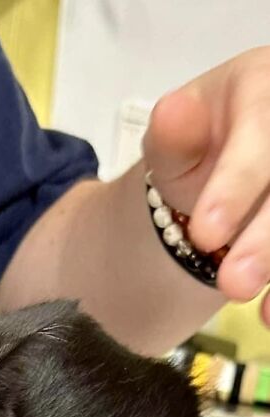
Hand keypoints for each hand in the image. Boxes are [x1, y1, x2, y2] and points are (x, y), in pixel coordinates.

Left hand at [143, 47, 269, 325]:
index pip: (262, 133)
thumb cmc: (199, 144)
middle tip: (232, 285)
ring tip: (262, 315)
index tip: (206, 234)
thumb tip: (172, 113)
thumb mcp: (174, 140)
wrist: (222, 168)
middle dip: (268, 240)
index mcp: (269, 85)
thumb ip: (173, 133)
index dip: (237, 185)